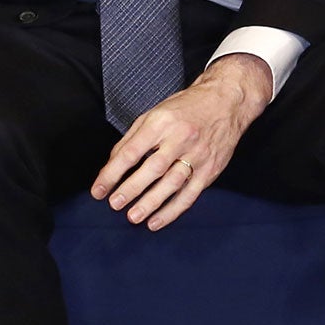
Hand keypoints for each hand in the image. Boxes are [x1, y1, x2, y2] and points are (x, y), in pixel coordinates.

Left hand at [89, 53, 272, 230]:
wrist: (226, 102)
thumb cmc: (186, 108)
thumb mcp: (154, 114)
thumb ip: (132, 138)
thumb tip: (113, 163)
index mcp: (161, 123)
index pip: (131, 151)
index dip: (112, 172)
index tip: (99, 189)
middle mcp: (180, 139)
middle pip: (152, 168)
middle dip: (131, 189)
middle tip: (114, 204)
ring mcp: (198, 155)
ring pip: (172, 184)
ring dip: (151, 203)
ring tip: (133, 217)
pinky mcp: (210, 170)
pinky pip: (190, 194)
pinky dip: (172, 211)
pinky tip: (157, 221)